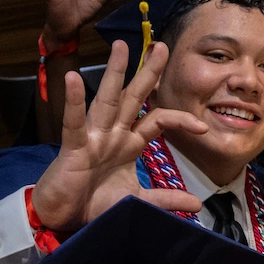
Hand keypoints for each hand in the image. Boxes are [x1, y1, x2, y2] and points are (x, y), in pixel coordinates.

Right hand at [29, 40, 206, 236]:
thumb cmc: (94, 203)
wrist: (61, 218)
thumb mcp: (136, 200)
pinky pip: (73, 122)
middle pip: (133, 98)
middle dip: (148, 73)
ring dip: (114, 73)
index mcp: (128, 144)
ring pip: (107, 100)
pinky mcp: (73, 147)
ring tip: (121, 46)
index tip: (201, 128)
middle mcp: (112, 135)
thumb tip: (196, 205)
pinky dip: (74, 101)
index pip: (157, 121)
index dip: (179, 119)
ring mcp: (92, 138)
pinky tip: (73, 78)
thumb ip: (164, 199)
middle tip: (162, 46)